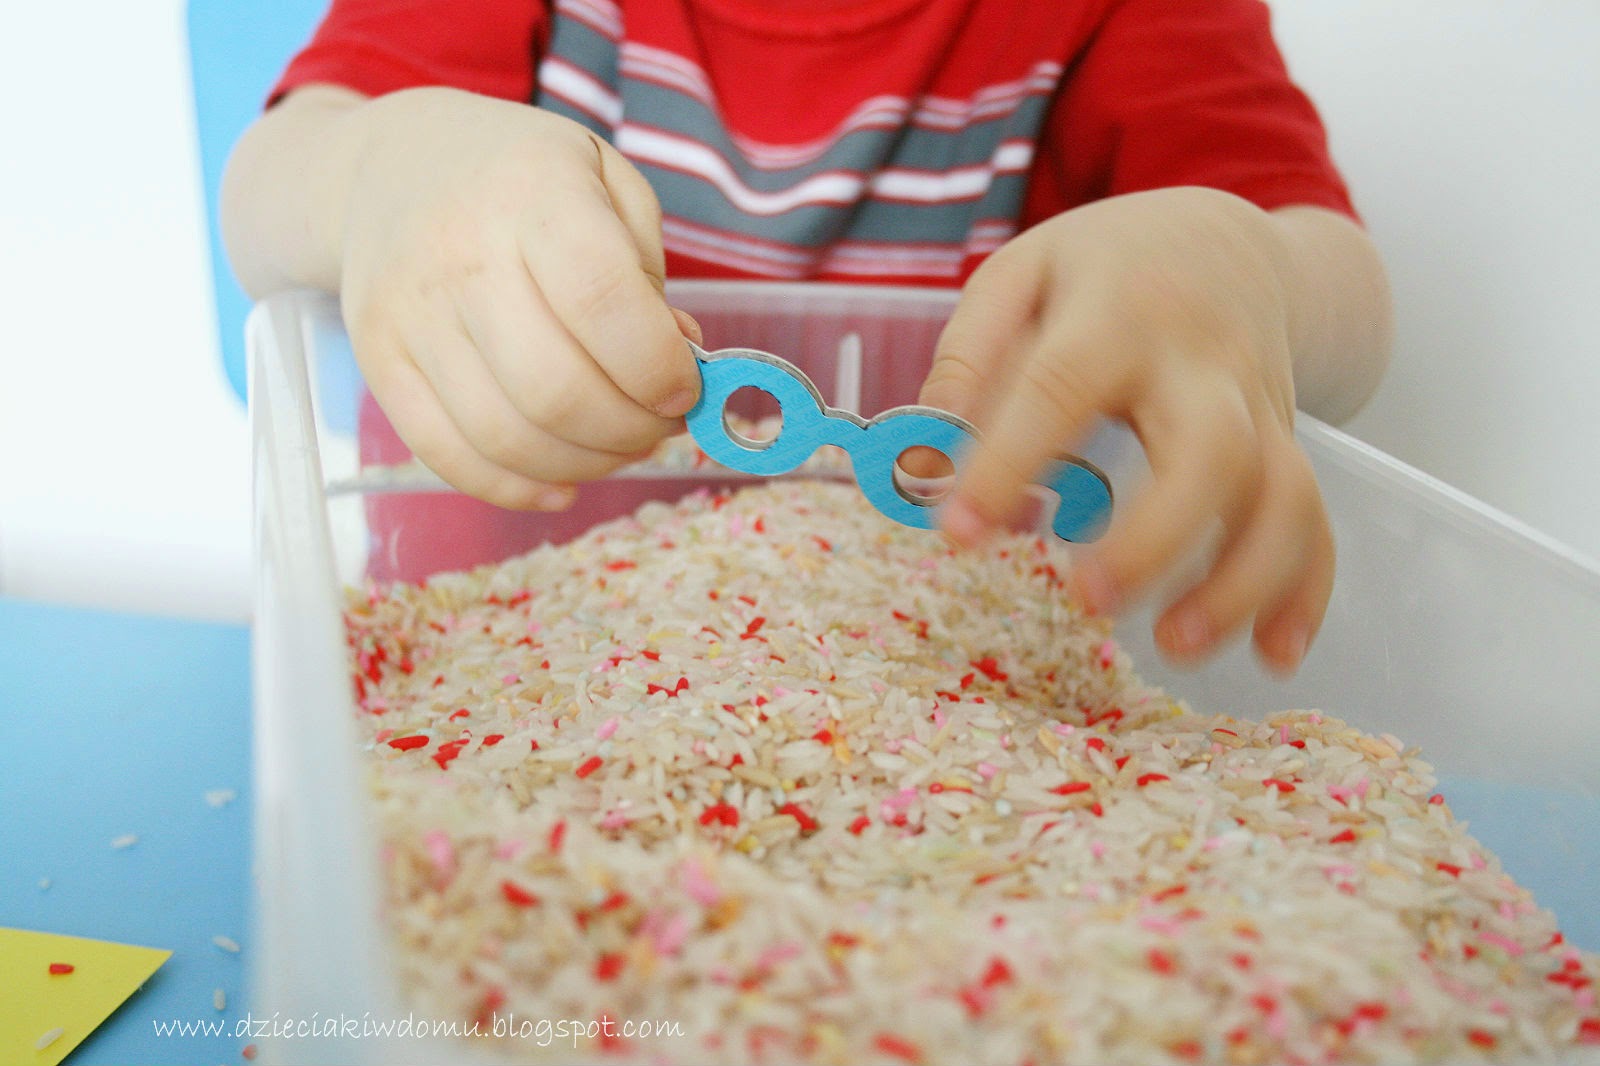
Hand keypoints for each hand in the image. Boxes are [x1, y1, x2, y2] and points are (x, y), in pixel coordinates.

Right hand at [337, 88, 700, 508]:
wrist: (394, 165)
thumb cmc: (525, 180)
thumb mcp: (605, 182)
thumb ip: (646, 272)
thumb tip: (677, 361)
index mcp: (534, 193)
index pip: (601, 300)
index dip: (657, 366)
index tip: (685, 388)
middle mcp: (461, 253)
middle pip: (554, 389)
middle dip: (630, 431)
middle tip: (659, 425)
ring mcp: (410, 314)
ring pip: (505, 436)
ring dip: (585, 464)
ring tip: (617, 445)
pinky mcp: (379, 361)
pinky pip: (447, 454)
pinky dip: (517, 488)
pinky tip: (563, 484)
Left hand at [920, 187, 1334, 673]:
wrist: (1224, 238)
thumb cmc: (1100, 270)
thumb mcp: (1020, 274)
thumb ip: (970, 358)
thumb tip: (930, 459)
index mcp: (1114, 312)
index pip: (1060, 385)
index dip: (1008, 460)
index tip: (960, 533)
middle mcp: (1202, 364)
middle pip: (1212, 448)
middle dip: (1159, 535)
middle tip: (1091, 600)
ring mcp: (1259, 407)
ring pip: (1284, 495)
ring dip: (1243, 581)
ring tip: (1178, 647)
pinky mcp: (1287, 445)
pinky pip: (1315, 520)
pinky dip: (1307, 590)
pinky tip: (1272, 652)